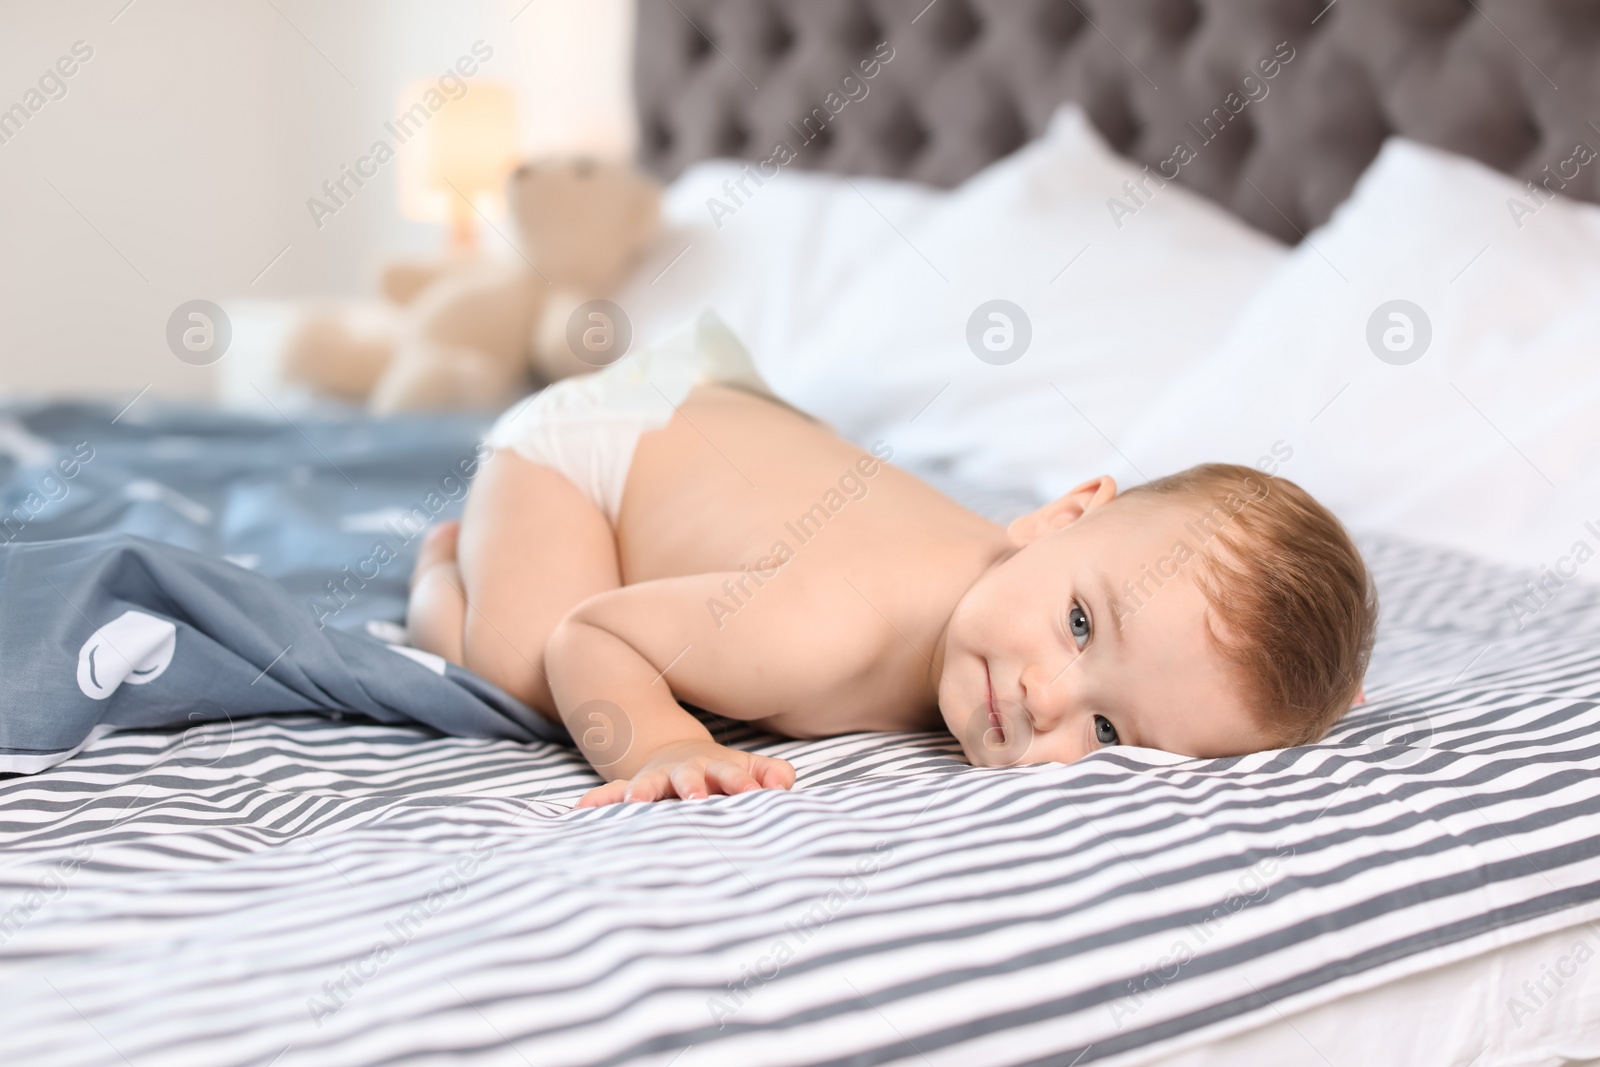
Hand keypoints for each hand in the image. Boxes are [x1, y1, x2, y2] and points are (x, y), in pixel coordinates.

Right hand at [576, 740, 794, 806]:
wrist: (677, 755)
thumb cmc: (722, 773)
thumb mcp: (749, 767)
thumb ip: (771, 773)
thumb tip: (784, 784)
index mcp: (715, 769)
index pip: (731, 775)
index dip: (742, 782)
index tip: (754, 793)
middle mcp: (683, 774)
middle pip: (688, 777)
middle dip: (692, 786)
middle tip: (697, 798)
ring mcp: (655, 781)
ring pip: (647, 786)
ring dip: (642, 793)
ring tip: (635, 805)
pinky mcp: (632, 791)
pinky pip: (610, 795)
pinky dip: (597, 801)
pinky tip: (580, 810)